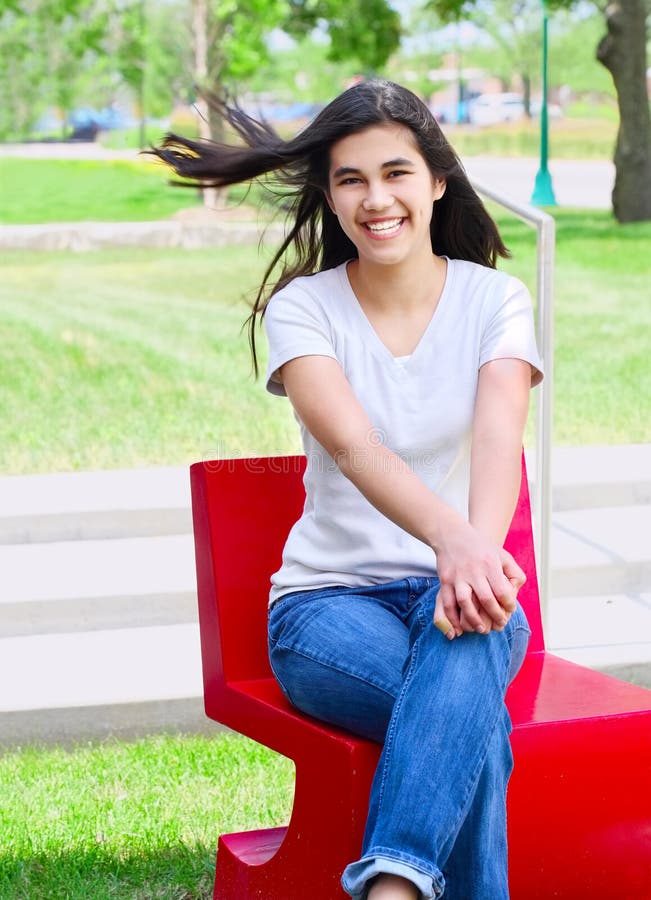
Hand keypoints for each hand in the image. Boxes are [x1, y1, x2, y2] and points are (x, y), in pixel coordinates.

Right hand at [432, 519, 524, 639]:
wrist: (451, 535)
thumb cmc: (481, 547)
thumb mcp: (502, 555)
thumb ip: (514, 573)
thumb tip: (515, 593)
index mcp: (490, 564)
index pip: (502, 591)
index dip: (508, 605)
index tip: (510, 609)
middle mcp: (473, 571)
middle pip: (486, 599)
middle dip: (495, 615)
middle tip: (499, 624)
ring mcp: (457, 576)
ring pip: (464, 602)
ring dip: (473, 619)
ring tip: (481, 629)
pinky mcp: (445, 580)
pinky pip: (448, 603)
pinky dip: (453, 618)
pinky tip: (459, 626)